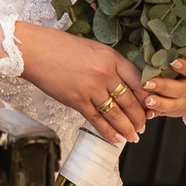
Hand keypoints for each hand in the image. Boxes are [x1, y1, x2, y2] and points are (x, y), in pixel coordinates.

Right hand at [16, 24, 146, 144]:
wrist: (34, 51)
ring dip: (127, 128)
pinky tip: (116, 139)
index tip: (152, 104)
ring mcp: (91, 88)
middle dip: (140, 117)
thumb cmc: (59, 47)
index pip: (138, 80)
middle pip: (130, 100)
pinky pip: (97, 120)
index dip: (147, 95)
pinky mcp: (77, 101)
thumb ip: (108, 63)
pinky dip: (108, 131)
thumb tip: (120, 79)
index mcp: (111, 57)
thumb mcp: (92, 48)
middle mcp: (104, 73)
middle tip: (144, 126)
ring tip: (134, 136)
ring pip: (116, 113)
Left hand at [144, 58, 185, 121]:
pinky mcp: (174, 111)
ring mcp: (182, 102)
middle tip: (148, 82)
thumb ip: (183, 54)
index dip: (183, 66)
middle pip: (176, 88)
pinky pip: (163, 114)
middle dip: (162, 86)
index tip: (174, 61)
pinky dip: (154, 114)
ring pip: (170, 105)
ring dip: (158, 103)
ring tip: (146, 101)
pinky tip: (145, 115)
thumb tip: (162, 33)